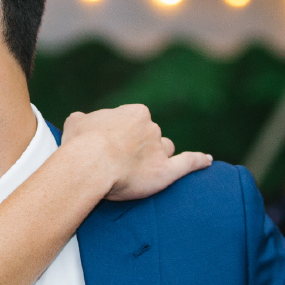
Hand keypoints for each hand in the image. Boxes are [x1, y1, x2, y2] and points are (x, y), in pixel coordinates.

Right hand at [59, 104, 211, 201]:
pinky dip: (199, 161)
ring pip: (165, 150)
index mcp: (135, 112)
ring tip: (138, 171)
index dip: (124, 133)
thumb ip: (85, 120)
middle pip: (151, 135)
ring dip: (157, 156)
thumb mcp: (76, 122)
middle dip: (138, 146)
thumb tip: (84, 121)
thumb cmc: (80, 143)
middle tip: (117, 161)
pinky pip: (188, 163)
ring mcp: (160, 149)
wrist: (88, 165)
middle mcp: (151, 127)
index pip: (136, 120)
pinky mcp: (165, 172)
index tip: (111, 144)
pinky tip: (207, 161)